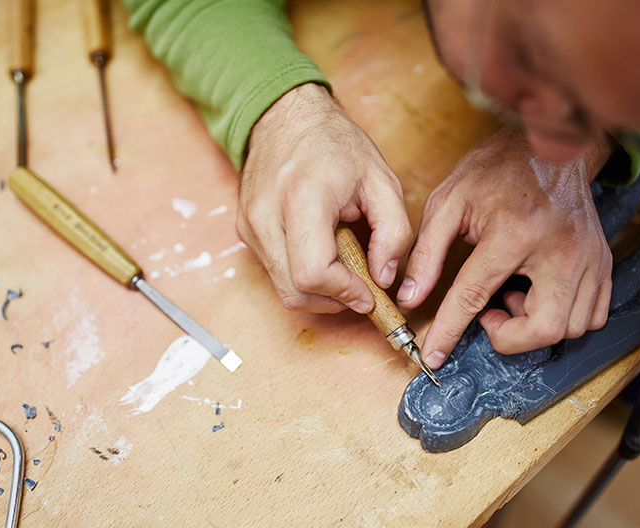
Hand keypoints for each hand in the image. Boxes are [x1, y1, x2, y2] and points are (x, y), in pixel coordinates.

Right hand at [238, 83, 412, 313]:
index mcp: (303, 199)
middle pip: (294, 291)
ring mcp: (251, 225)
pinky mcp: (245, 230)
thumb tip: (383, 277)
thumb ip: (394, 232)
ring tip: (342, 265)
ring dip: (317, 290)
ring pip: (282, 288)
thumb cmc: (334, 143)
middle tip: (359, 287)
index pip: (313, 274)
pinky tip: (320, 251)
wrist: (285, 115)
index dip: (344, 293)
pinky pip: (274, 271)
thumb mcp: (382, 180)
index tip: (368, 292)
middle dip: (332, 300)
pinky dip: (301, 274)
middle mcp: (267, 216)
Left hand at [397, 127, 612, 366]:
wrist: (547, 147)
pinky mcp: (603, 262)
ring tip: (511, 294)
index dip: (448, 332)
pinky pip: (591, 316)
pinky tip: (536, 293)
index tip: (433, 356)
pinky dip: (562, 318)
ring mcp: (589, 258)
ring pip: (570, 328)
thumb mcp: (448, 203)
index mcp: (514, 233)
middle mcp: (561, 249)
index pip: (475, 297)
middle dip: (510, 338)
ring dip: (534, 325)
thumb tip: (409, 297)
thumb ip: (426, 254)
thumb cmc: (495, 171)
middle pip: (544, 329)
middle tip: (488, 315)